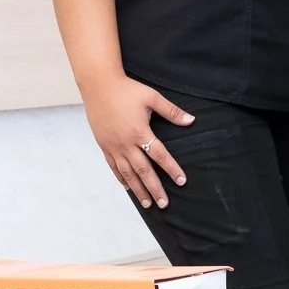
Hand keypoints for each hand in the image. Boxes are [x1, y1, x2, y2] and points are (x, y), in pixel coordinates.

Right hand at [82, 72, 193, 208]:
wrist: (98, 85)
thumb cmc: (126, 90)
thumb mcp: (152, 97)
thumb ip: (171, 111)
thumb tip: (191, 121)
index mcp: (139, 132)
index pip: (159, 155)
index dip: (171, 169)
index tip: (181, 181)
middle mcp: (125, 143)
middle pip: (143, 170)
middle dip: (154, 188)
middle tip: (164, 204)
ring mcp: (113, 146)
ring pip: (127, 173)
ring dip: (138, 190)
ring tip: (148, 203)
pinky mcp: (104, 145)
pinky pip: (114, 167)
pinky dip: (122, 179)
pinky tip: (128, 188)